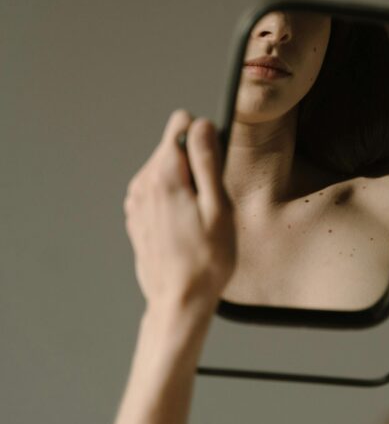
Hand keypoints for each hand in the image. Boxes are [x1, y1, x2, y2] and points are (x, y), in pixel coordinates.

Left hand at [123, 110, 234, 312]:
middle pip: (173, 147)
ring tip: (197, 219)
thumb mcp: (217, 206)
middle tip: (208, 203)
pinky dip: (173, 201)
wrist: (179, 300)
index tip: (212, 169)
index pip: (181, 123)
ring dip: (184, 185)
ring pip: (166, 169)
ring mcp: (136, 200)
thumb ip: (207, 160)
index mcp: (165, 175)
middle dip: (195, 166)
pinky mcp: (136, 215)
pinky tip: (184, 228)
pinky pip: (158, 190)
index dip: (204, 140)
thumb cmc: (205, 260)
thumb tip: (200, 124)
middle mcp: (143, 182)